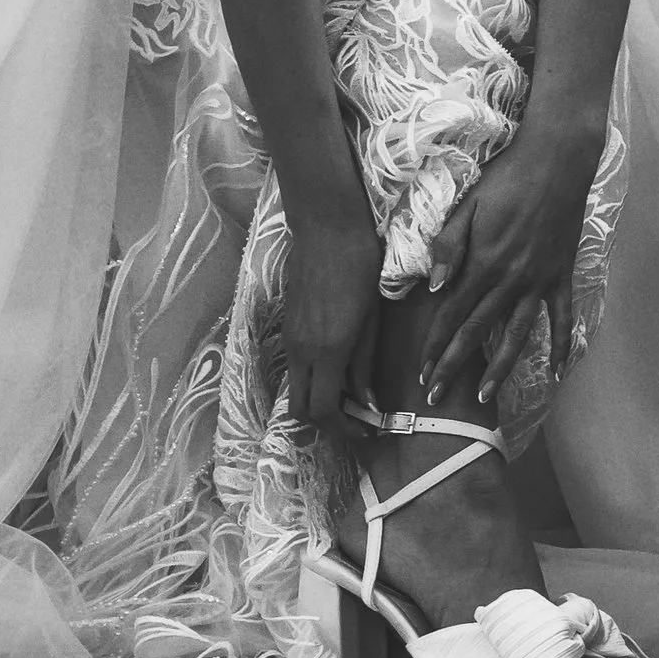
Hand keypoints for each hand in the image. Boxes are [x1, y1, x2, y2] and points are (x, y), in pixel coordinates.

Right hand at [282, 198, 382, 434]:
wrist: (327, 228)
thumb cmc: (360, 266)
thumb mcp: (371, 320)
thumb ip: (365, 365)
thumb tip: (367, 402)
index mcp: (326, 351)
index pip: (323, 411)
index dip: (344, 429)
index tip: (368, 428)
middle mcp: (300, 351)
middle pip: (298, 409)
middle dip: (325, 423)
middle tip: (356, 418)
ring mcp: (289, 339)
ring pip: (294, 389)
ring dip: (318, 401)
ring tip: (350, 394)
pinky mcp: (287, 328)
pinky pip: (295, 368)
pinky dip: (313, 381)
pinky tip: (338, 370)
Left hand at [423, 130, 600, 406]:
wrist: (557, 159)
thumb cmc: (507, 176)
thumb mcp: (469, 203)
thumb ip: (449, 246)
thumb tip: (433, 288)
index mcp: (485, 263)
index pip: (452, 314)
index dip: (435, 345)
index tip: (421, 372)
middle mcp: (512, 280)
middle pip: (478, 332)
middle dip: (454, 366)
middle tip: (436, 398)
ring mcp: (540, 281)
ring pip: (517, 335)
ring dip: (499, 369)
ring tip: (484, 397)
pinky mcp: (562, 276)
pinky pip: (562, 318)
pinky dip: (562, 345)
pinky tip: (556, 372)